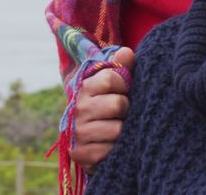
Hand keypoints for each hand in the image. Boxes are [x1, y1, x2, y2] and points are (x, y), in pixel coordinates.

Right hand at [69, 46, 134, 174]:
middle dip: (126, 111)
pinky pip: (110, 150)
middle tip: (121, 115)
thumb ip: (122, 68)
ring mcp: (78, 131)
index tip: (123, 90)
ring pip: (117, 129)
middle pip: (118, 104)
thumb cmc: (109, 108)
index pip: (111, 78)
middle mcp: (78, 108)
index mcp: (85, 87)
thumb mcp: (115, 86)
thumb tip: (127, 52)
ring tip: (117, 131)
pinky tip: (111, 147)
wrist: (93, 143)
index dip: (124, 84)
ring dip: (123, 132)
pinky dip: (116, 150)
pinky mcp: (81, 153)